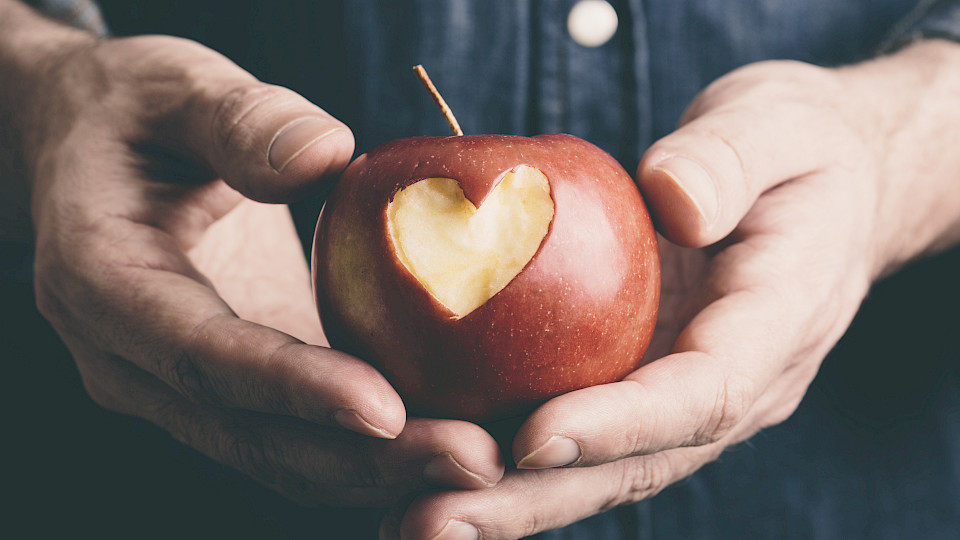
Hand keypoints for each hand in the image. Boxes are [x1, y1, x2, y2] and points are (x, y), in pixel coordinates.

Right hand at [24, 33, 502, 506]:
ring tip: (477, 463)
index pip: (200, 355)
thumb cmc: (134, 108)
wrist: (91, 148)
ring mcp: (175, 383)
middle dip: (361, 460)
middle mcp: (129, 357)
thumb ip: (242, 120)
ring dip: (377, 473)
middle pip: (248, 433)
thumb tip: (328, 154)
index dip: (293, 388)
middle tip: (472, 460)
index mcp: (100, 280)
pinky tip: (443, 440)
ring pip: (275, 454)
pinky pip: (293, 434)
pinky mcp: (223, 384)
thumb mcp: (177, 86)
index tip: (387, 410)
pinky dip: (366, 451)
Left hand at [383, 40, 959, 537]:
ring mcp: (683, 389)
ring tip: (418, 522)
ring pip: (599, 465)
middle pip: (636, 462)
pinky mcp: (642, 377)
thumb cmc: (795, 146)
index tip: (532, 441)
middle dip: (538, 498)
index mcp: (776, 324)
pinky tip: (433, 464)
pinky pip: (578, 426)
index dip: (620, 426)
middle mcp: (733, 381)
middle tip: (439, 521)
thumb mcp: (776, 124)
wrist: (822, 182)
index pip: (704, 394)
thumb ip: (728, 158)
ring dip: (511, 501)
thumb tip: (674, 201)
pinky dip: (509, 456)